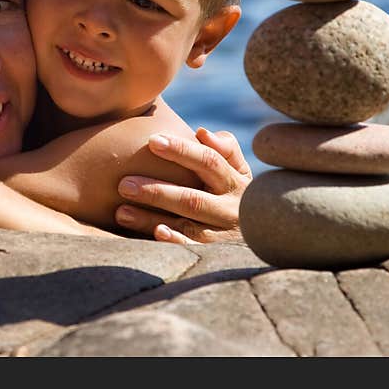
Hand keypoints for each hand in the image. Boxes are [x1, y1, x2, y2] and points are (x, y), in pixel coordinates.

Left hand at [114, 127, 251, 243]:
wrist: (266, 237)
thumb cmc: (235, 191)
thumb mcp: (239, 170)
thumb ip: (225, 148)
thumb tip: (202, 133)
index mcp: (235, 182)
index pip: (209, 161)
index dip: (182, 151)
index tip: (152, 141)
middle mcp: (231, 209)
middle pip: (192, 199)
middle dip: (156, 191)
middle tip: (123, 184)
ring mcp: (224, 235)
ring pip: (187, 226)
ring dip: (152, 220)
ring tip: (121, 212)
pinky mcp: (216, 256)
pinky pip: (193, 251)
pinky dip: (175, 243)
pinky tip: (155, 234)